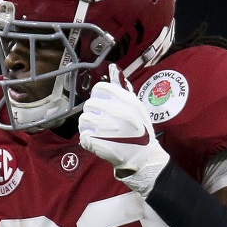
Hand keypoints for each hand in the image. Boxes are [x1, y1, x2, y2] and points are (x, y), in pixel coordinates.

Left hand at [78, 64, 169, 195]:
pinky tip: (97, 141)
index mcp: (126, 101)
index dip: (99, 96)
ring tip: (100, 132)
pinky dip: (88, 139)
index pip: (100, 88)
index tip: (103, 104)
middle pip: (90, 104)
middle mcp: (116, 112)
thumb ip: (123, 88)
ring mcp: (106, 128)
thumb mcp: (137, 107)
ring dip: (89, 126)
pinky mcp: (97, 142)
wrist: (143, 157)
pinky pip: (83, 135)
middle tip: (103, 121)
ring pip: (83, 119)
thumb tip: (113, 68)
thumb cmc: (140, 131)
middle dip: (94, 113)